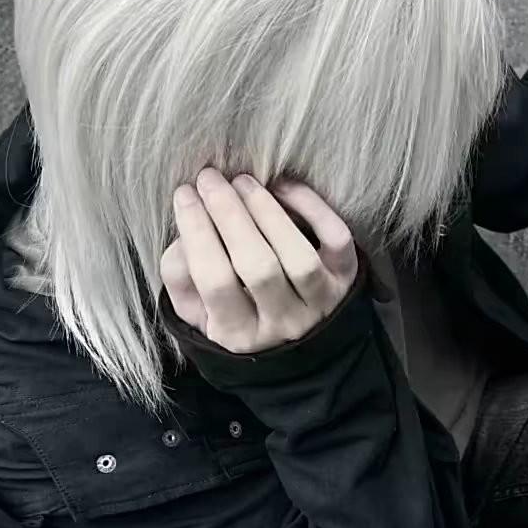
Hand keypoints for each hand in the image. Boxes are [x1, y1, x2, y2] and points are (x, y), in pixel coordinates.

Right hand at [161, 168, 357, 353]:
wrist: (304, 348)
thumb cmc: (241, 319)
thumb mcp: (197, 314)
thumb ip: (180, 279)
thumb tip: (184, 235)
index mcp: (238, 336)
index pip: (215, 281)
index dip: (197, 232)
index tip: (184, 194)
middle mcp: (284, 325)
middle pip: (257, 266)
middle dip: (229, 214)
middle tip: (210, 178)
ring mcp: (321, 305)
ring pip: (298, 257)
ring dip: (267, 212)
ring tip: (243, 182)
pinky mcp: (347, 280)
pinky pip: (337, 240)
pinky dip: (314, 209)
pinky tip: (285, 188)